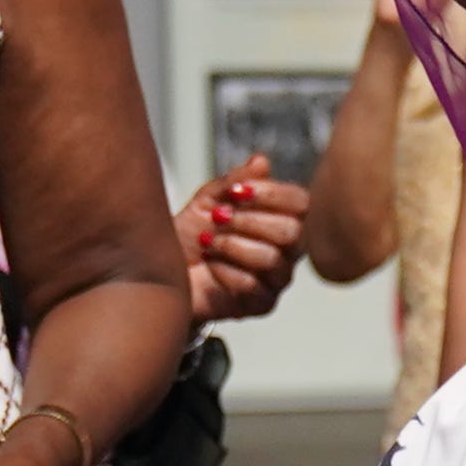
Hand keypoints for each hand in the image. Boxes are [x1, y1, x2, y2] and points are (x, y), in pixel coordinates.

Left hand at [182, 160, 306, 323]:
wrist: (164, 275)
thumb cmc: (190, 236)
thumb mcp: (208, 201)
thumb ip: (235, 181)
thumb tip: (261, 161)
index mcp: (281, 219)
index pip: (301, 203)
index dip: (272, 194)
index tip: (236, 192)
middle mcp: (287, 250)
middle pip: (293, 232)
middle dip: (250, 221)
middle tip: (219, 217)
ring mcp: (276, 280)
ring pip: (272, 259)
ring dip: (233, 245)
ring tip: (207, 242)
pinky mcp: (261, 305)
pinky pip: (253, 286)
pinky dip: (225, 271)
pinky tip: (209, 264)